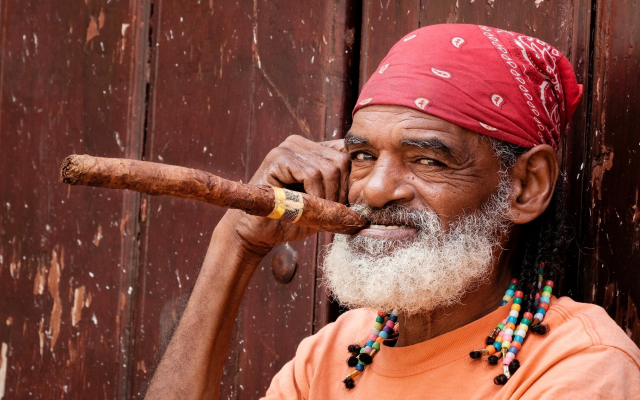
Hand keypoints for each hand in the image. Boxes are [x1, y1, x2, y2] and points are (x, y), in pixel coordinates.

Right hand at [217, 135, 348, 255]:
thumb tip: (375, 196)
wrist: (258, 232)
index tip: (350, 204)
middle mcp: (301, 143)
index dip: (353, 179)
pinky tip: (307, 207)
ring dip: (329, 197)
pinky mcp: (278, 158)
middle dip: (342, 191)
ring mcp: (288, 148)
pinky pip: (311, 173)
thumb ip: (344, 195)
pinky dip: (316, 194)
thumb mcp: (324, 206)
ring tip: (319, 212)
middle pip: (341, 160)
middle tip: (335, 212)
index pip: (346, 153)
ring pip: (328, 168)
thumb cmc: (290, 220)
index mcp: (313, 150)